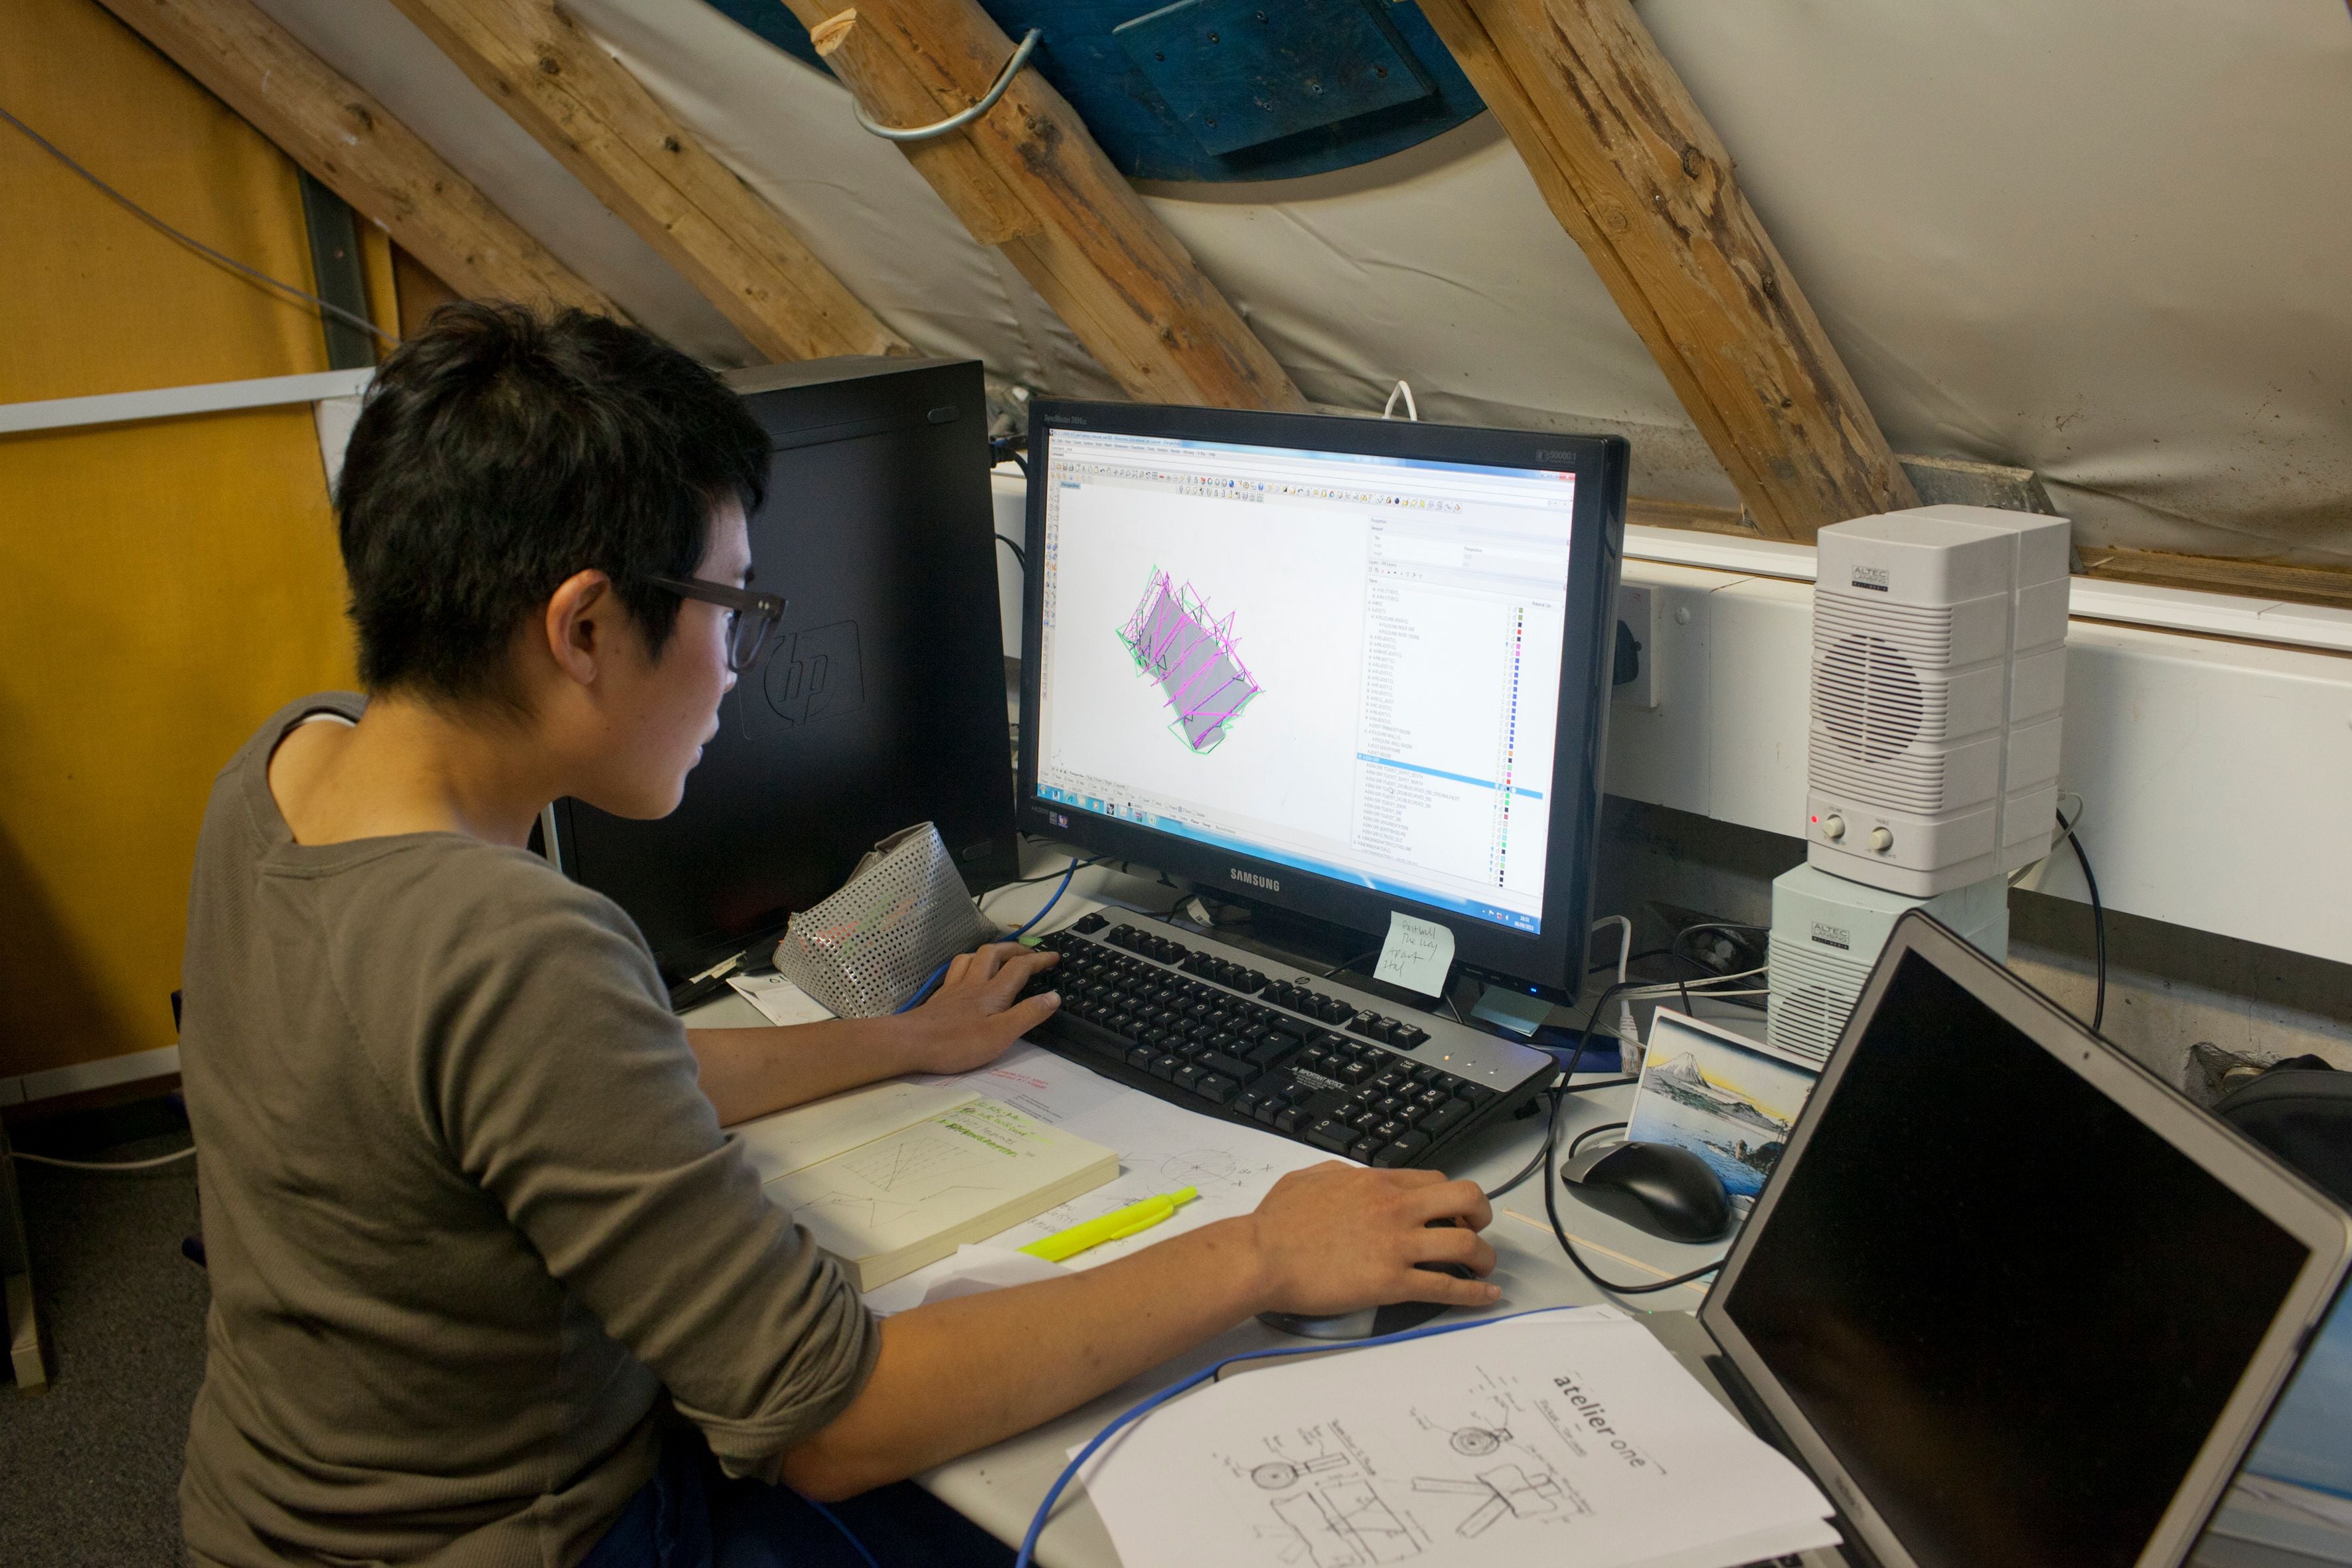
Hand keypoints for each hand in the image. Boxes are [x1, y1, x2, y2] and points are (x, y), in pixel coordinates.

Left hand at [897, 942, 1060, 1074]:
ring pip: (972, 957)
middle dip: (1015, 949)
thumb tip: (1053, 996)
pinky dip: (968, 964)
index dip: (1039, 959)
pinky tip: (967, 974)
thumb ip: (1028, 1015)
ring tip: (999, 957)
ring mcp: (954, 988)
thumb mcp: (1001, 1035)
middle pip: (995, 953)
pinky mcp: (940, 997)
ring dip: (990, 952)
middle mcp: (973, 983)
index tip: (1054, 957)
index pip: (1020, 967)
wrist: (910, 1042)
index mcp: (993, 992)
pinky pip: (956, 970)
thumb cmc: (957, 1043)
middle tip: (1029, 953)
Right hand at [1240, 1164, 1499, 1316]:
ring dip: (1484, 1257)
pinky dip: (1474, 1294)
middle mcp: (1395, 1208)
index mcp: (1376, 1182)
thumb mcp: (1310, 1178)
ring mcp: (1397, 1245)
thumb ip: (1339, 1173)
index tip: (1452, 1212)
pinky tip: (1488, 1297)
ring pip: (1466, 1245)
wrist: (1262, 1257)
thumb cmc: (1276, 1222)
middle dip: (1481, 1215)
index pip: (1435, 1181)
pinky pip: (1447, 1287)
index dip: (1451, 1197)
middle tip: (1478, 1230)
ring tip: (1484, 1268)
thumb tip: (1352, 1176)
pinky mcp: (1393, 1282)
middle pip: (1465, 1200)